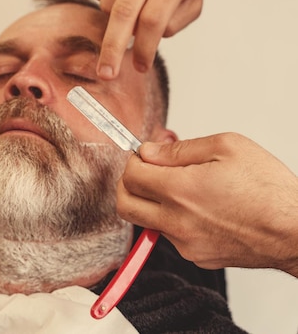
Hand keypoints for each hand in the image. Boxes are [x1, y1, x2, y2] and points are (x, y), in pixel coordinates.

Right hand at [92, 0, 203, 78]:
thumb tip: (145, 39)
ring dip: (115, 18)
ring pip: (108, 3)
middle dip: (112, 48)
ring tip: (132, 7)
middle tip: (106, 73)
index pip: (155, 19)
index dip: (145, 48)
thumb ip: (174, 22)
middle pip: (124, 12)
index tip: (139, 67)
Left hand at [117, 133, 297, 277]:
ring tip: (184, 189)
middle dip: (128, 185)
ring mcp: (185, 243)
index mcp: (180, 190)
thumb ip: (180, 149)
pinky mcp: (196, 257)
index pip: (131, 176)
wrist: (296, 231)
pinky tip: (202, 209)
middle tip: (146, 173)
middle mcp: (176, 221)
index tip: (146, 156)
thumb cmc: (269, 189)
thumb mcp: (228, 147)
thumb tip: (149, 152)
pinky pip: (172, 236)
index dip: (135, 160)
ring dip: (154, 203)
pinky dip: (176, 220)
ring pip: (148, 221)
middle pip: (125, 204)